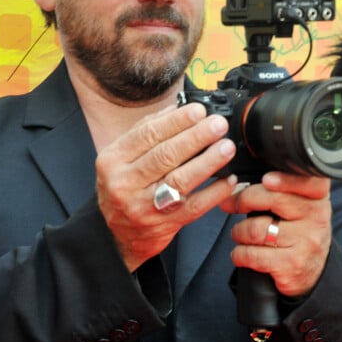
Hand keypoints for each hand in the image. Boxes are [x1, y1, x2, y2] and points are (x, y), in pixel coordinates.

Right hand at [95, 102, 236, 271]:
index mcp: (113, 160)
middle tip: (218, 125)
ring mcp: (144, 206)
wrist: (117, 234)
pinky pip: (194, 207)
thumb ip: (145, 132)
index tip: (199, 111)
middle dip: (196, 137)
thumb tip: (177, 107)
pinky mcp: (163, 224)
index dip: (176, 121)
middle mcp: (125, 183)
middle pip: (165, 155)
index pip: (147, 134)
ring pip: (180, 180)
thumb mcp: (121, 159)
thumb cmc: (123, 189)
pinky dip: (214, 192)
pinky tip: (228, 179)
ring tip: (226, 147)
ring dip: (207, 161)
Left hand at [221, 170, 331, 298]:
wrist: (311, 271)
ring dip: (238, 231)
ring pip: (256, 228)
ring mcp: (305, 242)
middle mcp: (316, 218)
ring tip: (240, 234)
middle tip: (232, 204)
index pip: (305, 181)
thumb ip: (277, 190)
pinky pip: (252, 254)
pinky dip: (239, 254)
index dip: (284, 179)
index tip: (266, 180)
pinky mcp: (290, 264)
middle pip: (272, 199)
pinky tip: (242, 254)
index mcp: (317, 198)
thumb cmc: (297, 233)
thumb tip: (234, 185)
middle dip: (243, 200)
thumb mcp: (298, 206)